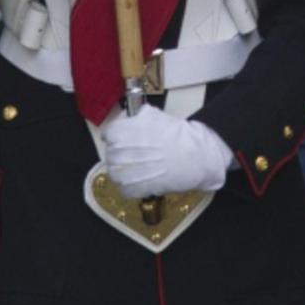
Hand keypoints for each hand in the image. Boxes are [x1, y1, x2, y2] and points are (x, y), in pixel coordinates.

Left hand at [99, 105, 233, 197]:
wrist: (195, 156)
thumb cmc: (178, 135)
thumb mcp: (155, 116)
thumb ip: (137, 117)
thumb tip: (129, 119)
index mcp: (122, 131)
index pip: (108, 135)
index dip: (117, 137)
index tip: (124, 139)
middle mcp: (120, 151)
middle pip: (110, 155)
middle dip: (120, 154)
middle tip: (134, 155)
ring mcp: (126, 172)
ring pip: (114, 173)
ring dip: (123, 171)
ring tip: (138, 170)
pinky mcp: (135, 189)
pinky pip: (124, 189)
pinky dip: (131, 187)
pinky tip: (142, 181)